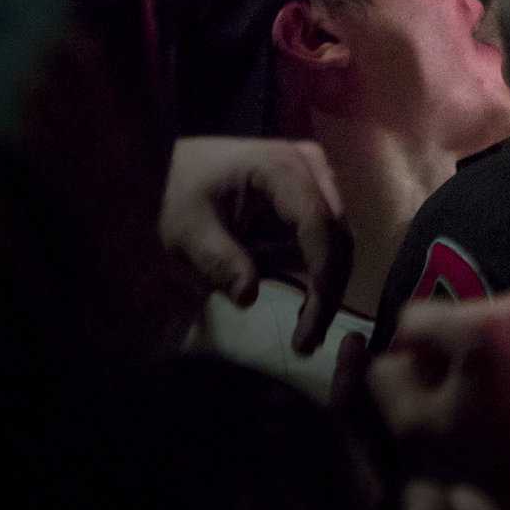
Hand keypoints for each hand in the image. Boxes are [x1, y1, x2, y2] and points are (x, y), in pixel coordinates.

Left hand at [158, 135, 350, 356]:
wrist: (172, 170)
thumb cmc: (176, 194)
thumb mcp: (186, 230)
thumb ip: (218, 260)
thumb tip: (249, 297)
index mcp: (283, 167)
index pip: (318, 223)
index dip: (322, 275)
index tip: (309, 323)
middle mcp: (311, 170)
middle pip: (338, 234)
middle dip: (329, 290)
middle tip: (307, 341)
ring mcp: (314, 184)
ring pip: (337, 243)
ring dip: (326, 288)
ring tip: (305, 335)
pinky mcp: (309, 203)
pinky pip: (323, 244)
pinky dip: (316, 279)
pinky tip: (304, 312)